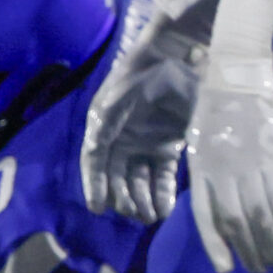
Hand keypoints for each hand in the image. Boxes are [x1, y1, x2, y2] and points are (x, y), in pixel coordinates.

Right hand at [81, 0, 204, 222]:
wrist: (178, 57)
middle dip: (123, 196)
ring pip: (140, 179)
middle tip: (133, 212)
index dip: (94, 184)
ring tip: (149, 216)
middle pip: (117, 175)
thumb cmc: (143, 73)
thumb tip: (94, 152)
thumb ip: (106, 124)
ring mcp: (146, 143)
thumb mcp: (118, 97)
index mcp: (103, 125)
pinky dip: (163, 192)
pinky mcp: (170, 145)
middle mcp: (122, 137)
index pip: (95, 161)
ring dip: (142, 199)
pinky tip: (164, 208)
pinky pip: (163, 175)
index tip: (98, 208)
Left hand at [184, 61, 272, 272]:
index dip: (215, 245)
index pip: (205, 215)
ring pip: (259, 215)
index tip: (225, 269)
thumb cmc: (217, 108)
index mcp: (200, 168)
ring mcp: (248, 164)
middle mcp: (221, 170)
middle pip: (235, 222)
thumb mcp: (201, 143)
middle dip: (250, 251)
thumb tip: (225, 210)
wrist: (236, 72)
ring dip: (271, 243)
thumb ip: (211, 175)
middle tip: (262, 270)